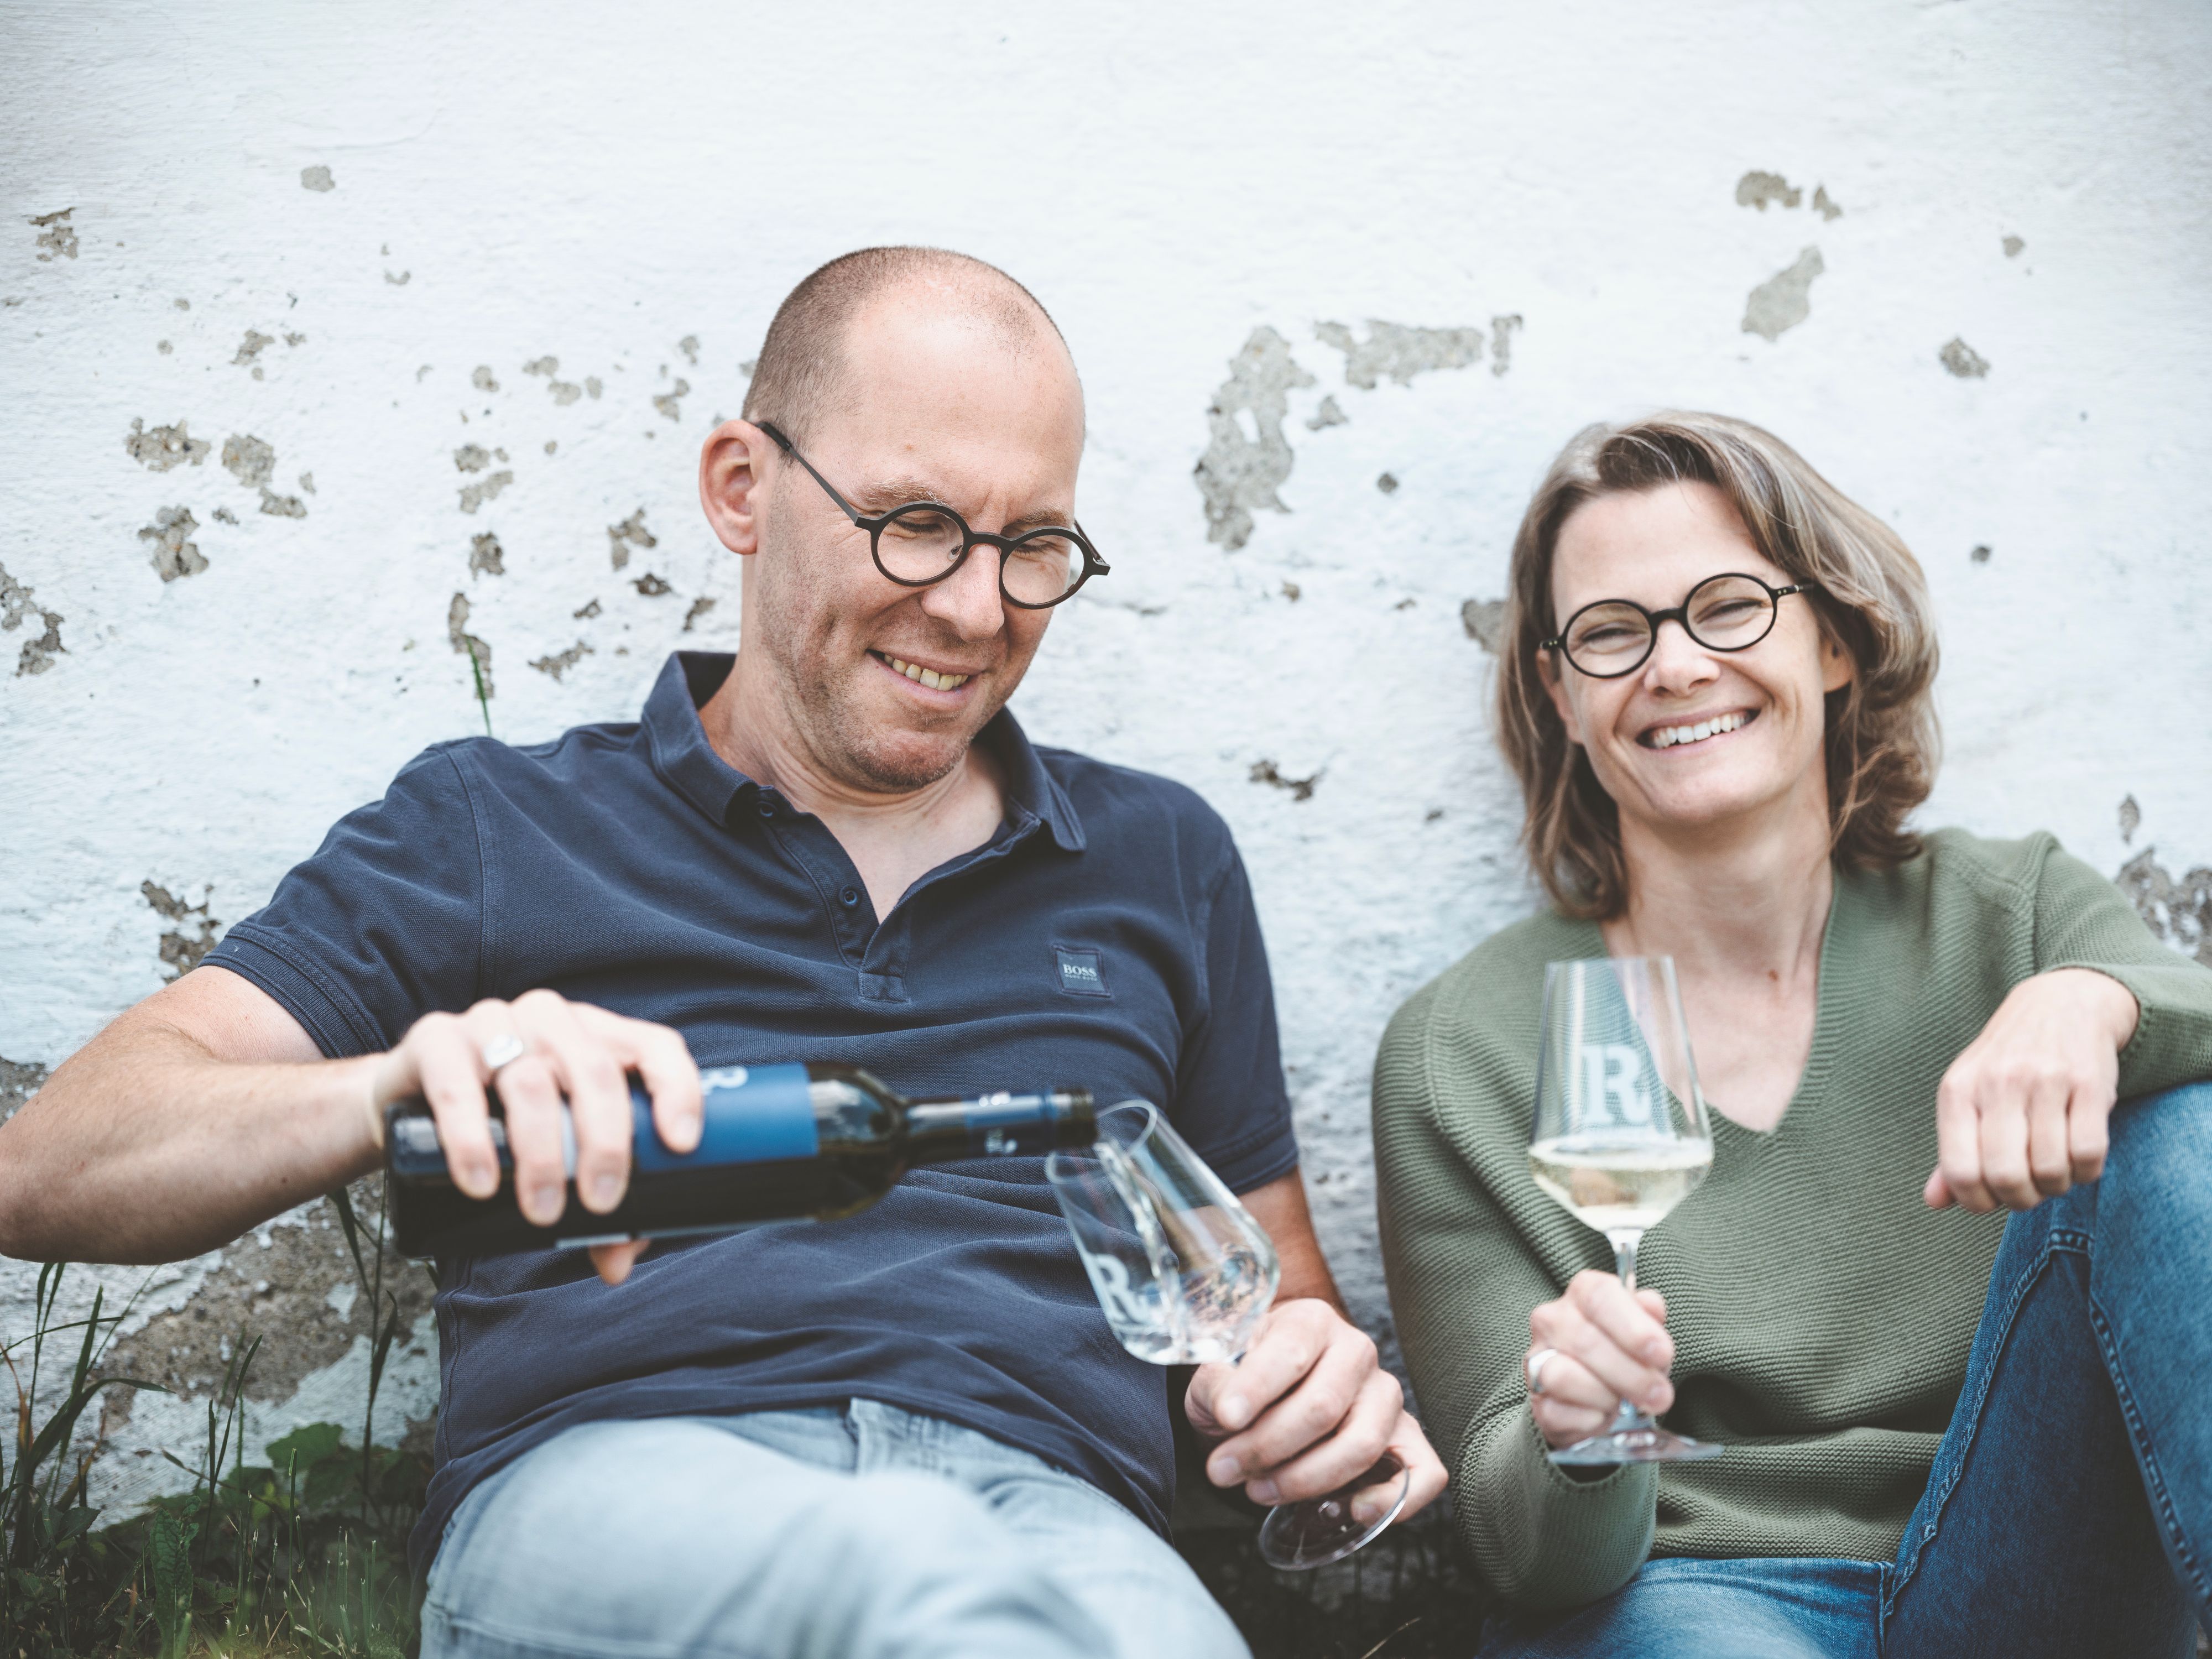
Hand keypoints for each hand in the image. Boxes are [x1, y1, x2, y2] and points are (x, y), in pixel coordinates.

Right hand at [365, 990, 701, 1284]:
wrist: (405, 1103)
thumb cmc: (502, 1126)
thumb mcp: (558, 1154)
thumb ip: (596, 1204)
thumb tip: (619, 1265)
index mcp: (597, 1035)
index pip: (655, 1045)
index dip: (677, 1088)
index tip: (683, 1144)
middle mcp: (552, 1019)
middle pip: (596, 1071)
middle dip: (606, 1143)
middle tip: (602, 1204)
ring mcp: (492, 1021)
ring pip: (531, 1081)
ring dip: (542, 1154)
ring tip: (543, 1210)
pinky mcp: (436, 1040)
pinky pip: (458, 1086)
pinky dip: (471, 1140)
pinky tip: (480, 1182)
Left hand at [1185, 1299, 1446, 1525]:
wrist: (1270, 1394)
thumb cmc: (1243, 1382)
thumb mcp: (1215, 1374)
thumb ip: (1217, 1385)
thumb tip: (1229, 1411)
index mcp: (1311, 1322)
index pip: (1289, 1353)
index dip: (1256, 1389)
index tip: (1225, 1419)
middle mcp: (1357, 1352)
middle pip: (1322, 1407)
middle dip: (1267, 1448)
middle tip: (1223, 1470)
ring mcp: (1385, 1396)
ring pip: (1363, 1445)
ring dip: (1306, 1480)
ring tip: (1259, 1489)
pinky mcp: (1406, 1438)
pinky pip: (1424, 1471)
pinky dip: (1395, 1499)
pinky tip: (1353, 1511)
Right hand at [1526, 1270, 1672, 1450]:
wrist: (1599, 1400)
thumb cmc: (1625, 1357)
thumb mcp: (1646, 1334)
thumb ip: (1650, 1316)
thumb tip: (1650, 1305)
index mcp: (1582, 1294)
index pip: (1600, 1297)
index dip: (1633, 1327)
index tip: (1661, 1353)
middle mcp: (1552, 1320)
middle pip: (1585, 1341)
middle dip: (1631, 1373)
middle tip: (1659, 1394)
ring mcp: (1538, 1360)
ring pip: (1562, 1375)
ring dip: (1605, 1396)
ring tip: (1626, 1404)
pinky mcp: (1537, 1401)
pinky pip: (1556, 1411)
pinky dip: (1588, 1419)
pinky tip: (1604, 1416)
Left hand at [1924, 968, 2138, 1212]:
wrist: (2059, 1004)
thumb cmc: (2006, 1063)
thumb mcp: (1968, 1095)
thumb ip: (1954, 1150)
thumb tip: (1934, 1202)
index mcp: (1958, 1091)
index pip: (1959, 1170)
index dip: (1976, 1202)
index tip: (1992, 1199)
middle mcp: (1998, 1083)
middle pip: (2006, 1176)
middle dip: (2020, 1199)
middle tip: (2029, 1191)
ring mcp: (2044, 1080)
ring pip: (2050, 1169)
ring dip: (2055, 1187)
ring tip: (2053, 1174)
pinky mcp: (2089, 1082)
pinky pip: (2088, 1152)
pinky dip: (2086, 1172)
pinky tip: (2078, 1162)